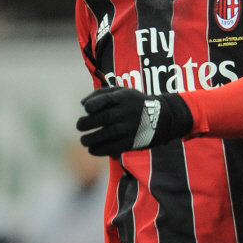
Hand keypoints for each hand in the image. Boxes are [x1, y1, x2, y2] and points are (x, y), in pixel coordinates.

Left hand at [77, 86, 192, 156]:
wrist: (162, 117)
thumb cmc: (134, 103)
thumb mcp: (122, 92)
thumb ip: (101, 94)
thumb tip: (83, 105)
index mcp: (123, 97)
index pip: (105, 100)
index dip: (92, 105)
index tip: (87, 109)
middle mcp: (127, 112)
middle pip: (104, 117)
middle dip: (87, 123)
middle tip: (80, 126)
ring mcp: (130, 127)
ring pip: (107, 134)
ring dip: (91, 139)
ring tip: (84, 141)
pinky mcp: (133, 141)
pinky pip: (114, 147)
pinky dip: (100, 150)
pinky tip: (92, 150)